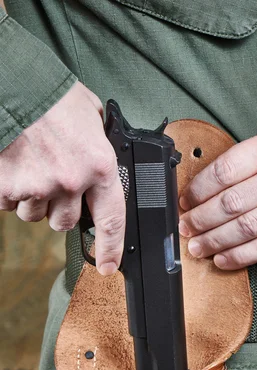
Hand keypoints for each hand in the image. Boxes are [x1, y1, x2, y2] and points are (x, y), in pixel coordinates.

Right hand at [0, 81, 124, 275]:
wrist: (11, 83)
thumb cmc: (50, 94)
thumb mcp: (91, 116)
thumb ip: (99, 145)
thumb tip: (102, 159)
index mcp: (98, 166)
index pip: (111, 220)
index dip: (110, 248)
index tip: (108, 266)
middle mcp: (70, 182)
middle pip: (64, 222)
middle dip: (59, 210)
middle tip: (52, 182)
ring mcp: (35, 186)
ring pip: (34, 214)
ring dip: (32, 199)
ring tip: (29, 164)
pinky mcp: (5, 186)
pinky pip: (6, 203)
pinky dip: (8, 189)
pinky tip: (11, 164)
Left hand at [179, 124, 256, 269]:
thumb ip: (250, 159)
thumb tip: (206, 186)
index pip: (227, 169)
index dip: (198, 189)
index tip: (185, 200)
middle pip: (233, 202)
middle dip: (201, 219)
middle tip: (186, 227)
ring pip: (247, 228)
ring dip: (216, 241)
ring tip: (198, 246)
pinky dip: (240, 256)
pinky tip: (224, 259)